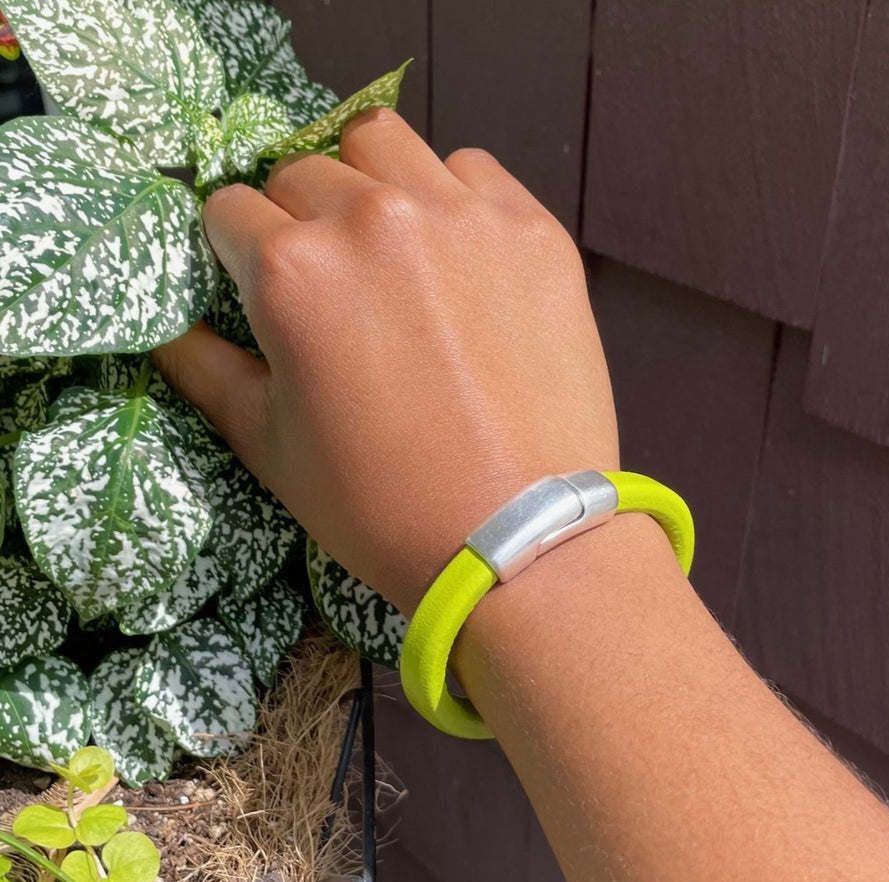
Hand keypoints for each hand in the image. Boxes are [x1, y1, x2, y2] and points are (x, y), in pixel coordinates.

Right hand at [155, 110, 617, 613]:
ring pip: (383, 145)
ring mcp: (460, 214)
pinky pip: (471, 171)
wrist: (521, 536)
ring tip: (393, 255)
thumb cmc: (383, 505)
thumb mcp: (267, 447)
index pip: (228, 209)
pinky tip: (461, 262)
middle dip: (301, 222)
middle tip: (338, 293)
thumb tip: (164, 320)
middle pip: (303, 173)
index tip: (266, 295)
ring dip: (368, 184)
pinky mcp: (531, 228)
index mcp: (292, 268)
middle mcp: (372, 217)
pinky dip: (453, 200)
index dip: (238, 254)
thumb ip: (202, 366)